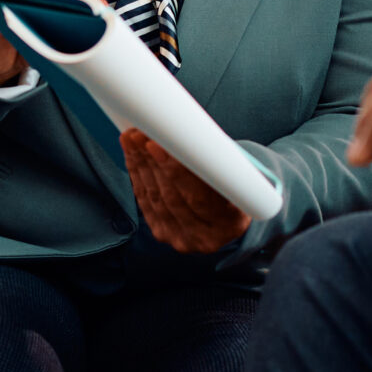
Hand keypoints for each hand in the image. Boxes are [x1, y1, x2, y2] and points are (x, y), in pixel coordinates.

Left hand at [122, 128, 253, 253]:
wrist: (228, 221)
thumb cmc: (235, 188)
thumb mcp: (238, 174)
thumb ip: (215, 160)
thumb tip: (184, 133)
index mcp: (231, 220)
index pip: (199, 196)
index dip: (175, 171)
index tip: (156, 145)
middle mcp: (205, 236)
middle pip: (171, 197)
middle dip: (152, 161)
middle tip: (140, 134)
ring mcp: (182, 238)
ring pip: (156, 199)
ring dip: (140, 166)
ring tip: (133, 140)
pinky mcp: (164, 233)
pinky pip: (146, 203)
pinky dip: (138, 177)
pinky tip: (133, 157)